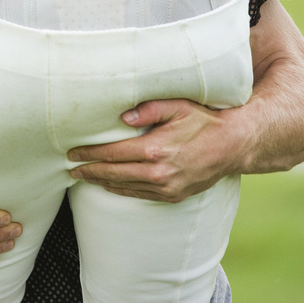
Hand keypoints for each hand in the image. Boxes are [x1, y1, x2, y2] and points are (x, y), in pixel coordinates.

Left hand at [68, 99, 243, 202]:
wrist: (233, 145)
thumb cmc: (203, 120)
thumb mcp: (177, 106)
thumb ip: (148, 109)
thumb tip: (121, 117)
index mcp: (156, 149)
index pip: (113, 154)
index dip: (90, 154)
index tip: (73, 153)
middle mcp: (159, 172)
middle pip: (114, 174)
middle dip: (90, 171)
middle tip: (71, 168)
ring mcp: (167, 187)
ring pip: (125, 187)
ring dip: (102, 182)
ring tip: (85, 176)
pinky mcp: (174, 196)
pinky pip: (140, 195)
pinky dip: (122, 191)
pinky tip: (110, 185)